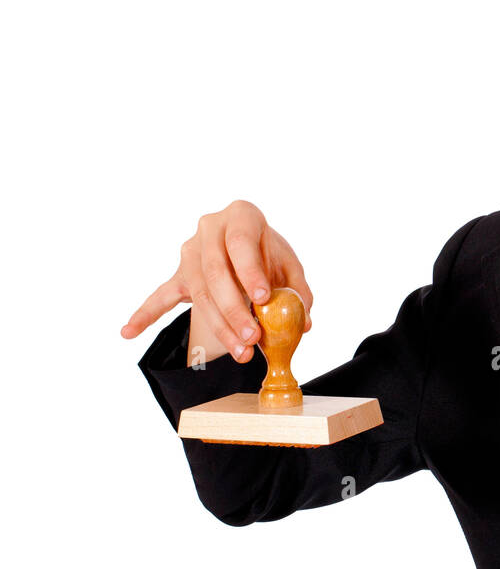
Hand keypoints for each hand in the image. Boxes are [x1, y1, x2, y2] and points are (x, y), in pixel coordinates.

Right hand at [120, 200, 313, 361]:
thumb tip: (301, 322)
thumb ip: (297, 291)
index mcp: (241, 216)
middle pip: (216, 274)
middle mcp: (210, 229)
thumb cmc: (269, 253)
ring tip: (241, 352)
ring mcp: (190, 252)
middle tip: (253, 337)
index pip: (241, 244)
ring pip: (200, 294)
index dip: (250, 272)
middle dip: (235, 310)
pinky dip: (145, 315)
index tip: (262, 298)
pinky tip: (128, 332)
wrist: (247, 243)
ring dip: (220, 327)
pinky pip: (161, 296)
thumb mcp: (289, 265)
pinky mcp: (178, 274)